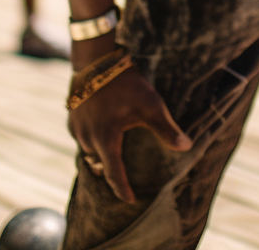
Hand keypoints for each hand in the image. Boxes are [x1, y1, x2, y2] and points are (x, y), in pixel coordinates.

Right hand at [69, 60, 191, 202]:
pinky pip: (80, 136)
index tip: (131, 199)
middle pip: (99, 163)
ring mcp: (76, 126)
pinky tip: (98, 133)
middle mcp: (87, 138)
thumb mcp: (150, 105)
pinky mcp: (72, 115)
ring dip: (99, 155)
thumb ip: (166, 129)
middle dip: (109, 172)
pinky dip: (90, 140)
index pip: (113, 174)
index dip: (122, 189)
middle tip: (121, 177)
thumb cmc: (124, 83)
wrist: (96, 58)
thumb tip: (187, 147)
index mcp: (106, 140)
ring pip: (88, 150)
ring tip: (110, 156)